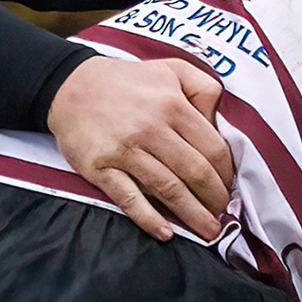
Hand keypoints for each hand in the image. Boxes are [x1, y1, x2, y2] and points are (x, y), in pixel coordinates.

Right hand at [47, 56, 233, 242]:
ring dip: (192, 214)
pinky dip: (149, 218)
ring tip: (208, 231)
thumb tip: (222, 122)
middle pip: (195, 172)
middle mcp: (151, 128)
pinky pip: (129, 198)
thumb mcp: (172, 69)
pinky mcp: (100, 168)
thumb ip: (204, 88)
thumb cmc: (127, 82)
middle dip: (214, 199)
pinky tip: (166, 233)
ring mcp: (124, 151)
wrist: (71, 87)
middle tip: (223, 214)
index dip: (226, 173)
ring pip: (168, 189)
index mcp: (173, 105)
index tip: (230, 188)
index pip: (213, 148)